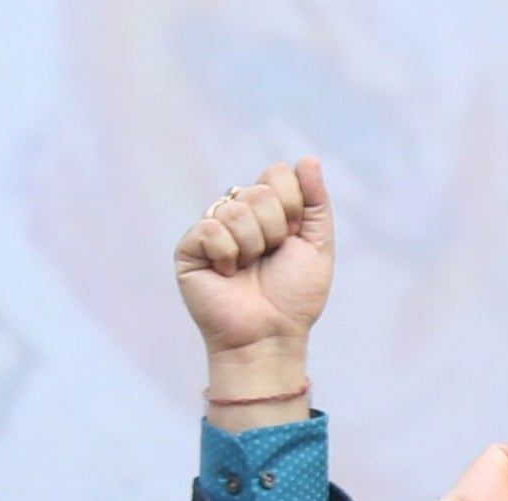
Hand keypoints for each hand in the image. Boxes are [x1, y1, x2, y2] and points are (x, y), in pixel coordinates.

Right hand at [176, 158, 333, 421]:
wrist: (270, 335)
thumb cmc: (294, 298)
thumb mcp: (318, 247)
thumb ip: (316, 202)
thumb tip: (308, 159)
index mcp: (268, 210)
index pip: (277, 174)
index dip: (292, 205)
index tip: (294, 238)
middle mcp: (238, 214)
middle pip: (259, 190)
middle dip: (276, 229)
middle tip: (270, 259)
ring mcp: (212, 229)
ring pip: (236, 208)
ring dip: (254, 246)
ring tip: (248, 270)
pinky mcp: (190, 248)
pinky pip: (212, 228)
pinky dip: (228, 254)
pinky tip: (227, 274)